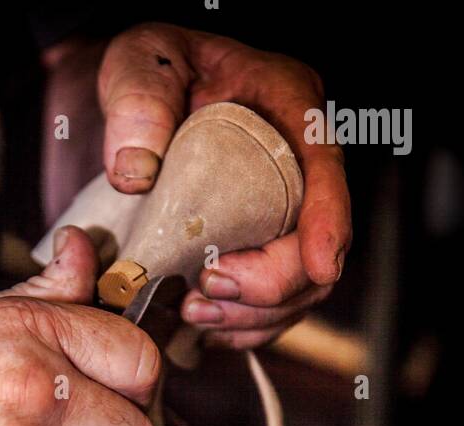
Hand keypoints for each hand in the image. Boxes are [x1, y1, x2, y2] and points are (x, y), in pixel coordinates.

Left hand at [99, 23, 351, 346]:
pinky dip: (240, 325)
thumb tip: (135, 170)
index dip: (328, 221)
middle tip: (208, 287)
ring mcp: (282, 215)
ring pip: (298, 289)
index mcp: (286, 104)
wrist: (136, 105)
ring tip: (195, 311)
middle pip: (317, 245)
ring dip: (252, 314)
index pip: (324, 164)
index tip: (318, 265)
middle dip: (271, 283)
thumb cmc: (151, 73)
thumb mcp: (138, 62)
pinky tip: (202, 322)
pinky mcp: (259, 252)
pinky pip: (269, 308)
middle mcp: (296, 165)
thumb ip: (137, 101)